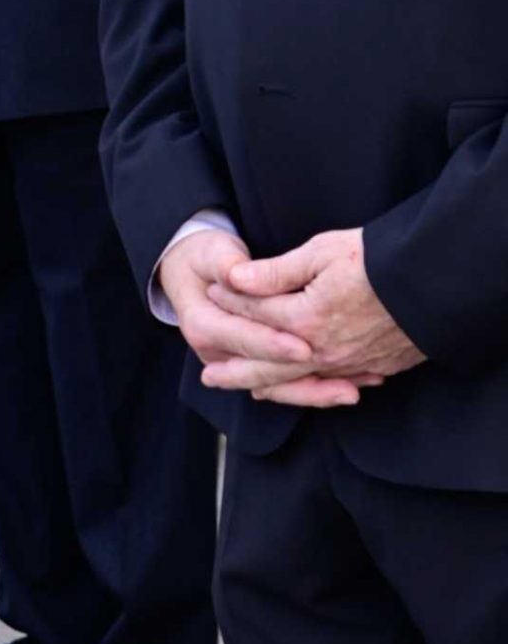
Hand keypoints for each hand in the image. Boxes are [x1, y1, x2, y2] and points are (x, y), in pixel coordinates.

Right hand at [156, 225, 357, 406]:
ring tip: (353, 392)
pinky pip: (287, 386)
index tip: (304, 347)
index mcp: (203, 325)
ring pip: (278, 388)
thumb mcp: (214, 252)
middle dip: (305, 383)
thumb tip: (235, 274)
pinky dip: (319, 387)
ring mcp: (234, 363)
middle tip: (344, 386)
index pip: (243, 339)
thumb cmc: (206, 258)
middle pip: (264, 375)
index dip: (273, 344)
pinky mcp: (252, 365)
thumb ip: (227, 264)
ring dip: (317, 392)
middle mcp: (216, 352)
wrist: (192, 272)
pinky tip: (354, 384)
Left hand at [203, 228, 423, 403]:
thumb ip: (276, 272)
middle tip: (208, 375)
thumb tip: (235, 279)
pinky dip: (309, 390)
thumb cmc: (379, 260)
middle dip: (234, 368)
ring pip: (296, 382)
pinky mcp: (371, 368)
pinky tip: (301, 389)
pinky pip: (331, 385)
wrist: (435, 283)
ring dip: (267, 386)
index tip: (211, 294)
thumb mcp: (323, 253)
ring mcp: (346, 363)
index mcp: (303, 318)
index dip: (231, 301)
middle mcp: (320, 349)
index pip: (255, 312)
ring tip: (246, 389)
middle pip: (265, 364)